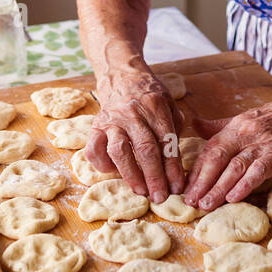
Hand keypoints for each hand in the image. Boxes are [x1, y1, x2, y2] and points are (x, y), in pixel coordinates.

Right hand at [86, 71, 183, 203]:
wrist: (121, 75)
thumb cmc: (148, 94)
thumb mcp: (168, 103)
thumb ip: (174, 127)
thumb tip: (176, 160)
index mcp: (155, 108)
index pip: (166, 142)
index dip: (173, 167)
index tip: (178, 186)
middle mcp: (133, 114)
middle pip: (145, 149)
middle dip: (155, 177)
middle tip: (161, 197)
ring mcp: (112, 120)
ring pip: (120, 151)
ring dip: (131, 174)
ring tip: (141, 191)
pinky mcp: (96, 126)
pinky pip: (94, 149)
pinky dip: (102, 164)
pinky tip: (113, 173)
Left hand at [182, 93, 271, 210]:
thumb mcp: (248, 118)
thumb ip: (220, 126)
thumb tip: (194, 124)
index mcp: (235, 126)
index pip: (209, 149)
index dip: (195, 170)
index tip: (184, 188)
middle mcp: (245, 133)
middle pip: (216, 158)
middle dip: (201, 182)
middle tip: (189, 203)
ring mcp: (263, 142)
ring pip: (234, 167)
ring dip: (218, 188)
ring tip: (205, 205)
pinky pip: (259, 169)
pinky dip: (245, 184)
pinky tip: (234, 197)